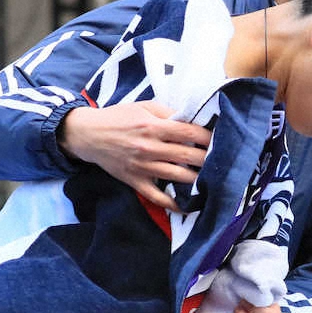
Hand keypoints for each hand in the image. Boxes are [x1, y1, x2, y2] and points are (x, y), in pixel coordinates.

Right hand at [58, 102, 210, 210]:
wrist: (88, 135)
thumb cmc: (118, 118)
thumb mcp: (144, 107)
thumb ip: (168, 113)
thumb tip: (192, 119)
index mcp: (153, 127)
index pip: (189, 132)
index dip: (208, 137)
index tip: (220, 139)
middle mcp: (150, 148)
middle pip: (187, 155)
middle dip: (208, 159)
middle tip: (222, 160)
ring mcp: (143, 167)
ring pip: (178, 176)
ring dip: (198, 179)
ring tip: (213, 180)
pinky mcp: (136, 182)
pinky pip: (157, 197)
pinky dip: (173, 203)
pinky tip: (188, 205)